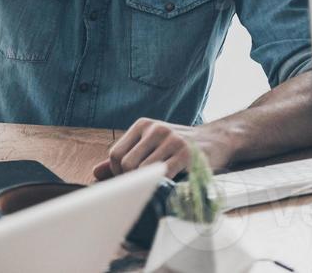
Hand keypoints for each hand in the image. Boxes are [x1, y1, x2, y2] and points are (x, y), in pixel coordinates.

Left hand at [92, 119, 233, 180]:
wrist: (215, 140)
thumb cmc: (178, 146)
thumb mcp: (150, 145)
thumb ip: (124, 157)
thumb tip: (96, 173)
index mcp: (143, 124)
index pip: (115, 153)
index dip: (118, 173)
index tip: (129, 181)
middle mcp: (155, 129)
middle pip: (127, 164)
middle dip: (130, 181)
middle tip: (142, 187)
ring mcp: (171, 140)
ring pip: (142, 171)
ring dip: (145, 184)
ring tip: (155, 186)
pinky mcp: (186, 153)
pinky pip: (162, 175)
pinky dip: (159, 185)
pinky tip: (166, 186)